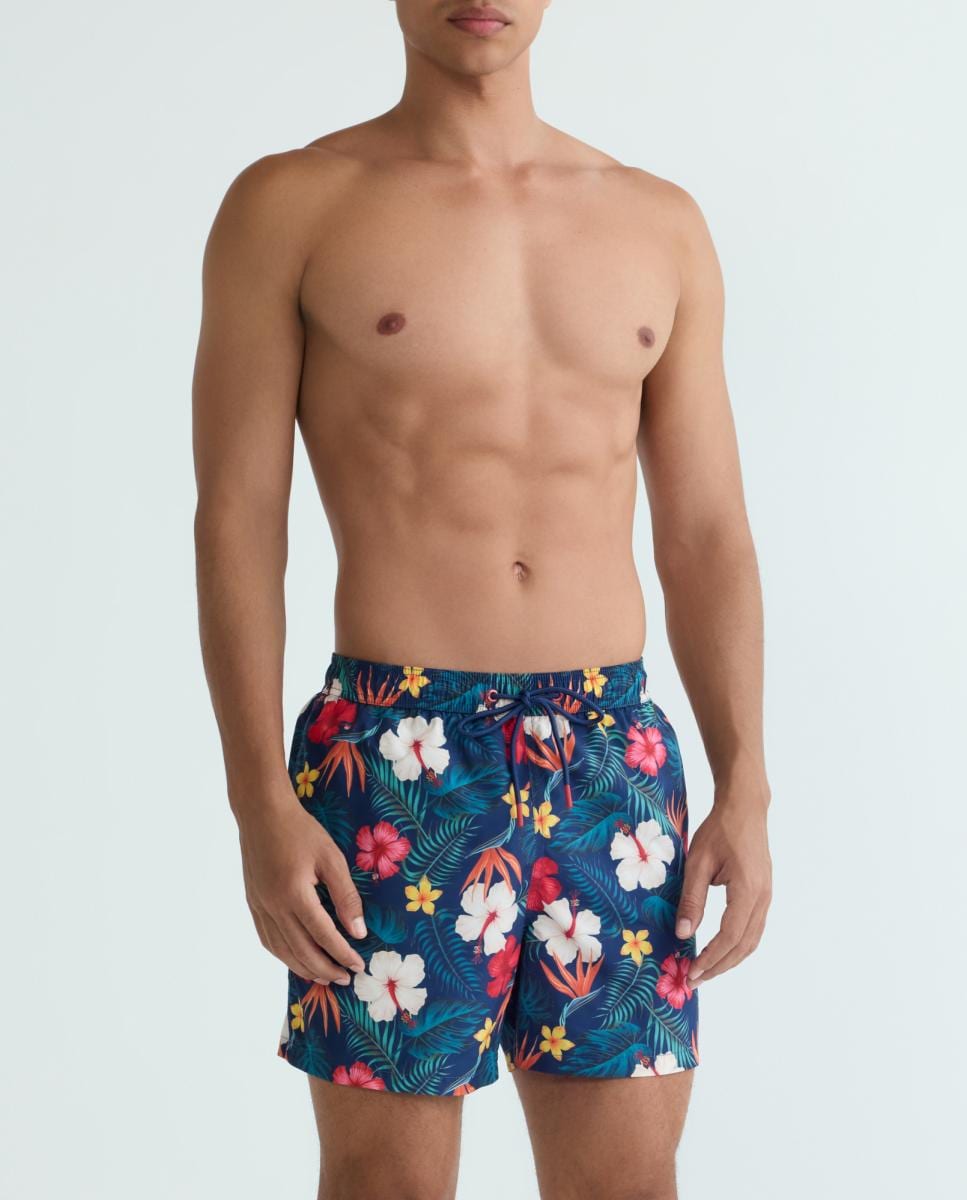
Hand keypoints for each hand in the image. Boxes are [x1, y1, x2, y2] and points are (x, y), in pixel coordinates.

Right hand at [237, 789, 366, 983]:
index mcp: (295, 894)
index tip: (358, 965)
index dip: (342, 953)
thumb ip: (345, 895)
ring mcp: (259, 906)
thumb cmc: (301, 831)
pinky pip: (267, 938)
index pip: (323, 935)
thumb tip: (358, 931)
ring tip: (323, 977)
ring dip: (303, 968)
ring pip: (281, 950)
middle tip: (345, 978)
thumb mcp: (331, 858)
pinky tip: (295, 958)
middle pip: (301, 951)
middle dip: (325, 969)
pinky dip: (283, 955)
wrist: (262, 813)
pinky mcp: (252, 903)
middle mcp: (274, 906)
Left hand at [675, 787, 771, 984]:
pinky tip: (720, 948)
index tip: (692, 972)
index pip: (730, 936)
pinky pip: (753, 928)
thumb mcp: (697, 862)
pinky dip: (737, 944)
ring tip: (706, 970)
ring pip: (752, 940)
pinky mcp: (763, 893)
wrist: (745, 808)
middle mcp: (763, 898)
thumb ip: (691, 899)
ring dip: (729, 959)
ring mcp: (767, 896)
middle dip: (719, 966)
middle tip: (695, 979)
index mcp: (748, 890)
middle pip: (744, 945)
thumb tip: (683, 933)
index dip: (711, 958)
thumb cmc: (719, 830)